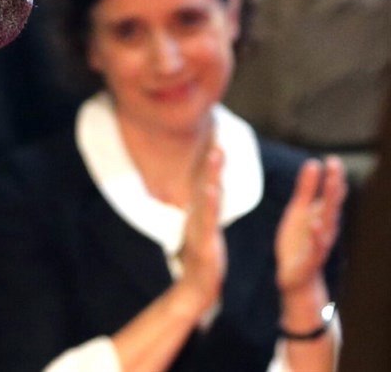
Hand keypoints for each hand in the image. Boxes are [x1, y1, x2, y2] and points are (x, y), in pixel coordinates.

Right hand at [172, 143, 226, 317]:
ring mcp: (199, 225)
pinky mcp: (203, 241)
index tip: (219, 130)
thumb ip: (207, 208)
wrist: (197, 287)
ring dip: (211, 172)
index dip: (212, 154)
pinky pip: (207, 219)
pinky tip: (213, 189)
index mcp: (201, 209)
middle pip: (204, 177)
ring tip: (217, 152)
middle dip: (212, 154)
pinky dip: (209, 203)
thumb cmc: (204, 259)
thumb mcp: (206, 227)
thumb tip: (209, 190)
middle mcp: (198, 212)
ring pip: (206, 194)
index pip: (206, 176)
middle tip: (218, 128)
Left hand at [275, 155, 345, 296]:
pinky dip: (317, 235)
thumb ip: (307, 188)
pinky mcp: (311, 257)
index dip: (333, 177)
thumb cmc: (299, 240)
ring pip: (328, 222)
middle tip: (335, 167)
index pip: (331, 194)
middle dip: (334, 185)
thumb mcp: (299, 210)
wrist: (295, 275)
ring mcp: (320, 242)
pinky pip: (316, 245)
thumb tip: (314, 163)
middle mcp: (325, 227)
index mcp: (322, 214)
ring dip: (330, 206)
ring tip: (331, 188)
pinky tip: (316, 224)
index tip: (333, 160)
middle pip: (332, 204)